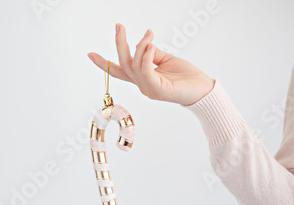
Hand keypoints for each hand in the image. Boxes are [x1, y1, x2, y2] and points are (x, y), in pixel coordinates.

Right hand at [88, 24, 214, 105]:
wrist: (203, 90)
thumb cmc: (187, 77)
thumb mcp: (166, 59)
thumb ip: (152, 53)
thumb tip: (143, 44)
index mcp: (142, 79)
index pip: (119, 71)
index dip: (104, 63)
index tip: (90, 54)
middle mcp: (142, 85)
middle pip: (123, 64)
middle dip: (119, 44)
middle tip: (119, 26)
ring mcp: (148, 89)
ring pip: (134, 65)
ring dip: (140, 46)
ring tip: (149, 34)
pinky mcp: (158, 90)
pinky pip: (146, 70)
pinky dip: (146, 56)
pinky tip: (151, 45)